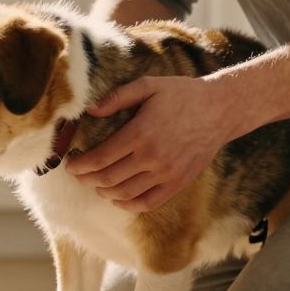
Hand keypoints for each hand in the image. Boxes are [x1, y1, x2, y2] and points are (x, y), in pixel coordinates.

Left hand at [66, 76, 236, 212]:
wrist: (220, 110)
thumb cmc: (182, 94)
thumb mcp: (148, 86)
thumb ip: (117, 97)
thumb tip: (90, 110)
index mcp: (141, 133)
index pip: (100, 158)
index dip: (79, 165)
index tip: (69, 164)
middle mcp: (153, 157)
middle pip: (108, 179)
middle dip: (86, 179)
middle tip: (77, 174)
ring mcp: (167, 174)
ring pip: (124, 194)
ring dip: (103, 192)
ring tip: (94, 184)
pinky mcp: (178, 183)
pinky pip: (147, 203)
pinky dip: (127, 204)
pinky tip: (117, 198)